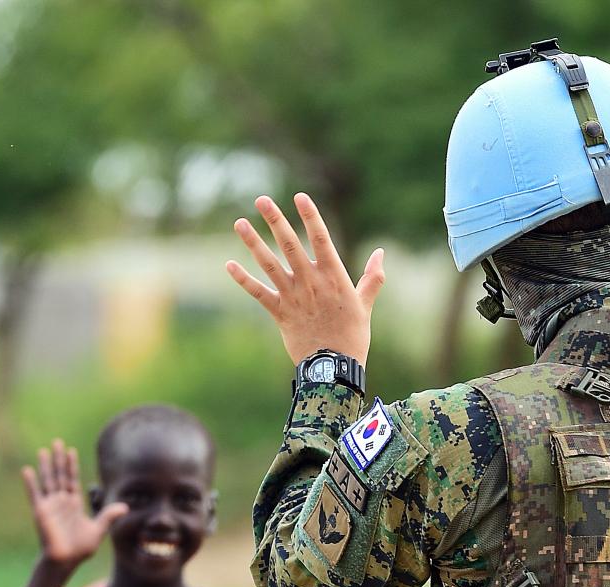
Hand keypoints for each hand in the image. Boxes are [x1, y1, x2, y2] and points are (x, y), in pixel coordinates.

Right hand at [21, 440, 126, 567]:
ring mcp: (50, 506)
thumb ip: (108, 516)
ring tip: (43, 450)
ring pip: (48, 481)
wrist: (66, 561)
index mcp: (74, 504)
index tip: (71, 451)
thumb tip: (125, 507)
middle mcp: (61, 501)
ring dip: (46, 466)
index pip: (73, 479)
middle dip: (59, 459)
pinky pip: (35, 494)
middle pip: (60, 475)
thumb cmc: (80, 549)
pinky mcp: (41, 512)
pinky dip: (31, 483)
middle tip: (57, 442)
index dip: (72, 465)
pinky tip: (27, 470)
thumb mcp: (98, 530)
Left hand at [226, 192, 383, 365]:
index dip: (310, 216)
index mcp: (334, 276)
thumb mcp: (365, 304)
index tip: (299, 196)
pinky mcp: (279, 313)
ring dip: (253, 243)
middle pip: (290, 245)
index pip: (321, 238)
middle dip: (275, 220)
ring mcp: (293, 297)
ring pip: (269, 264)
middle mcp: (311, 282)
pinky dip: (243, 280)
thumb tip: (381, 253)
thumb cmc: (353, 336)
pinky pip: (258, 293)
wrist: (334, 367)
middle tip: (261, 200)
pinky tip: (229, 265)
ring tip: (239, 223)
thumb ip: (372, 278)